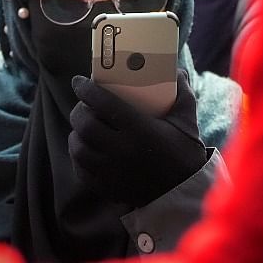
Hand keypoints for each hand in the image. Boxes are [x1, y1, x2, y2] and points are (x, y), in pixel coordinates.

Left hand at [69, 72, 206, 209]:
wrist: (184, 193)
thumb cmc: (183, 153)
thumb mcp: (186, 121)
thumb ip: (182, 94)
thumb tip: (176, 70)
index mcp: (140, 130)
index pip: (104, 103)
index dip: (86, 89)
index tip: (79, 82)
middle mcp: (122, 150)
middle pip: (86, 125)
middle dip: (79, 110)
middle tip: (83, 104)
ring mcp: (111, 171)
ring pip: (79, 147)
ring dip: (76, 133)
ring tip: (82, 126)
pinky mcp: (106, 187)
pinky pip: (80, 169)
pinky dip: (78, 156)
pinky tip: (84, 147)